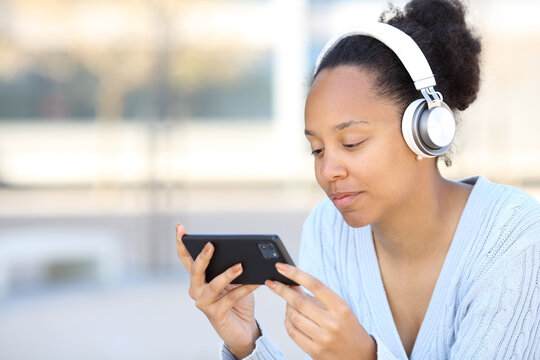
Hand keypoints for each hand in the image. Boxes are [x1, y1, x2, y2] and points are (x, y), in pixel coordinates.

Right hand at [176, 224, 261, 358]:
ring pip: (213, 285)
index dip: (182, 243)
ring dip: (227, 274)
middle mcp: (196, 290)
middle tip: (211, 244)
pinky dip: (244, 288)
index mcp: (199, 278)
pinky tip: (256, 281)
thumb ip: (232, 267)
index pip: (186, 258)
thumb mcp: (234, 280)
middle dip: (202, 256)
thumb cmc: (237, 301)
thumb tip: (241, 255)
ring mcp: (204, 303)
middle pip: (196, 270)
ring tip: (240, 265)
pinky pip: (231, 298)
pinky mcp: (216, 314)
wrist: (242, 329)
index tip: (180, 227)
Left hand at [265, 263, 375, 359]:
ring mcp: (323, 338)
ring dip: (286, 308)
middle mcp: (332, 322)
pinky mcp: (315, 351)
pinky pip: (293, 332)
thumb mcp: (340, 308)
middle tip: (273, 283)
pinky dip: (287, 322)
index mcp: (341, 307)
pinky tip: (289, 318)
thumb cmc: (349, 329)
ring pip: (293, 316)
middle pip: (299, 301)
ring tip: (289, 304)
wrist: (360, 356)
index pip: (314, 284)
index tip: (281, 267)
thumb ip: (318, 297)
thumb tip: (294, 285)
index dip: (295, 274)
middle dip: (282, 290)